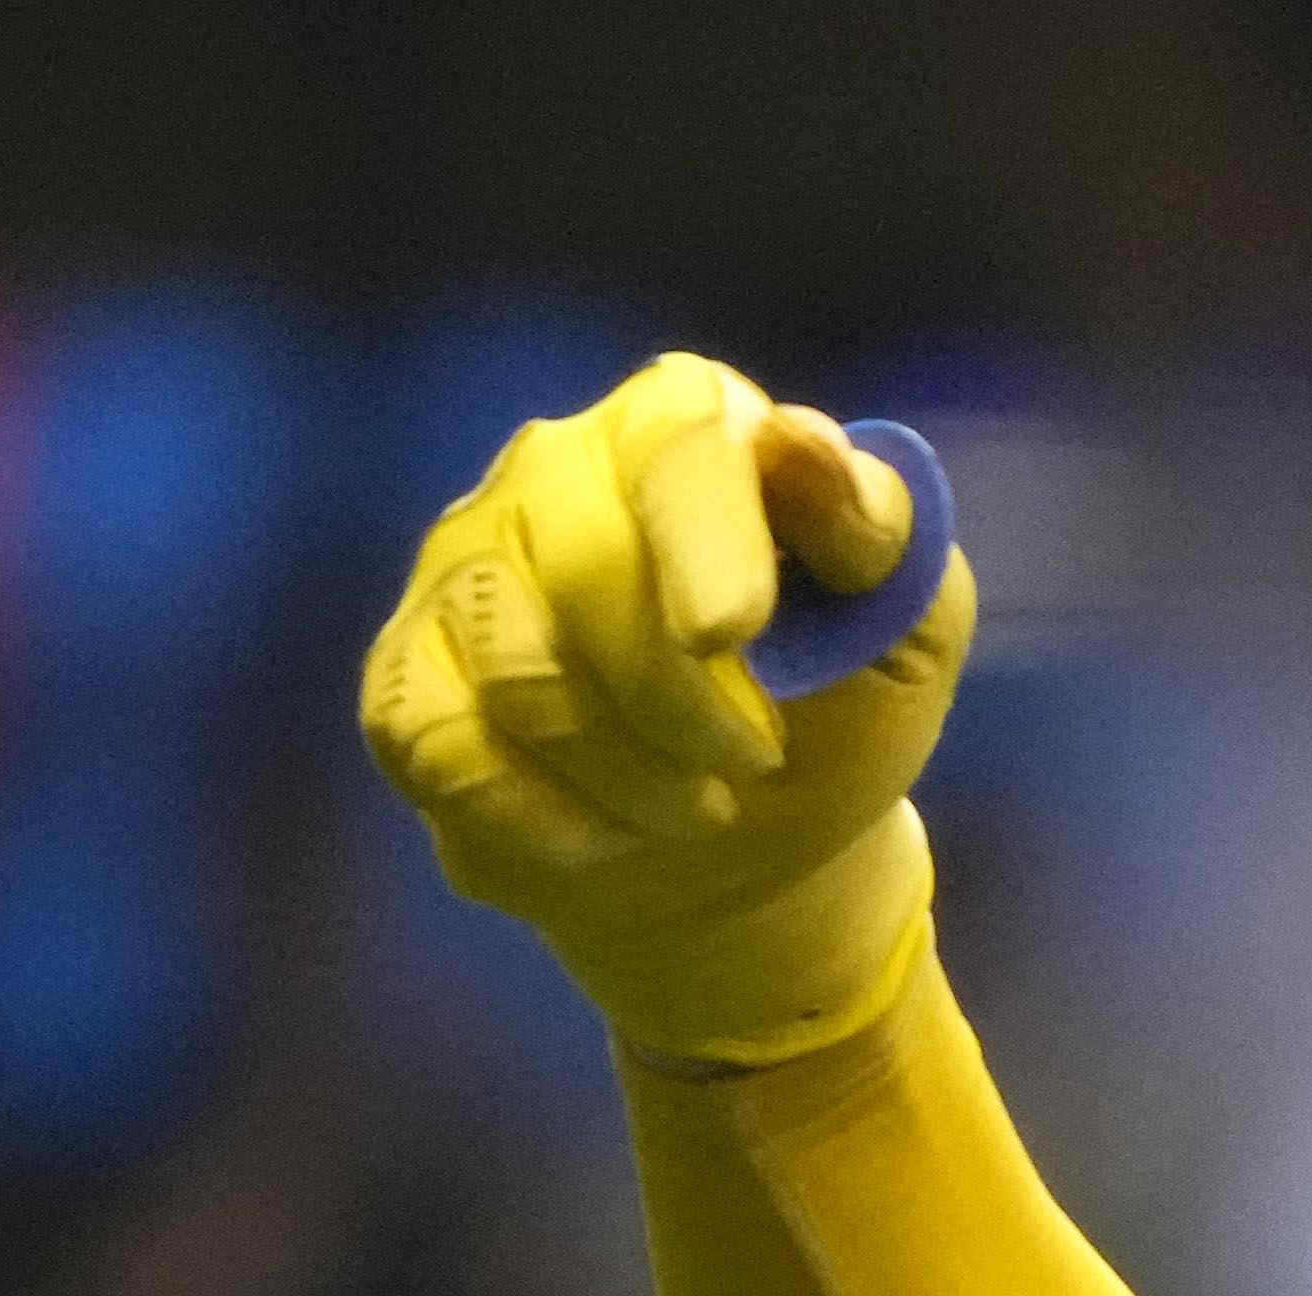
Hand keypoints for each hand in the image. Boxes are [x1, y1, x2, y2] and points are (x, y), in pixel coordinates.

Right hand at [358, 352, 967, 1071]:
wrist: (750, 850)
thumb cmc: (838, 713)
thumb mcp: (905, 631)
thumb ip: (879, 534)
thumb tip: (801, 443)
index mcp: (685, 429)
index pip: (678, 442)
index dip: (704, 536)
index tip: (734, 634)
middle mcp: (553, 472)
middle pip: (584, 569)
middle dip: (683, 705)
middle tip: (752, 765)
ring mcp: (463, 569)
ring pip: (516, 672)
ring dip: (630, 777)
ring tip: (698, 809)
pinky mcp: (405, 677)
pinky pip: (442, 749)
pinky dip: (545, 824)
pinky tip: (606, 837)